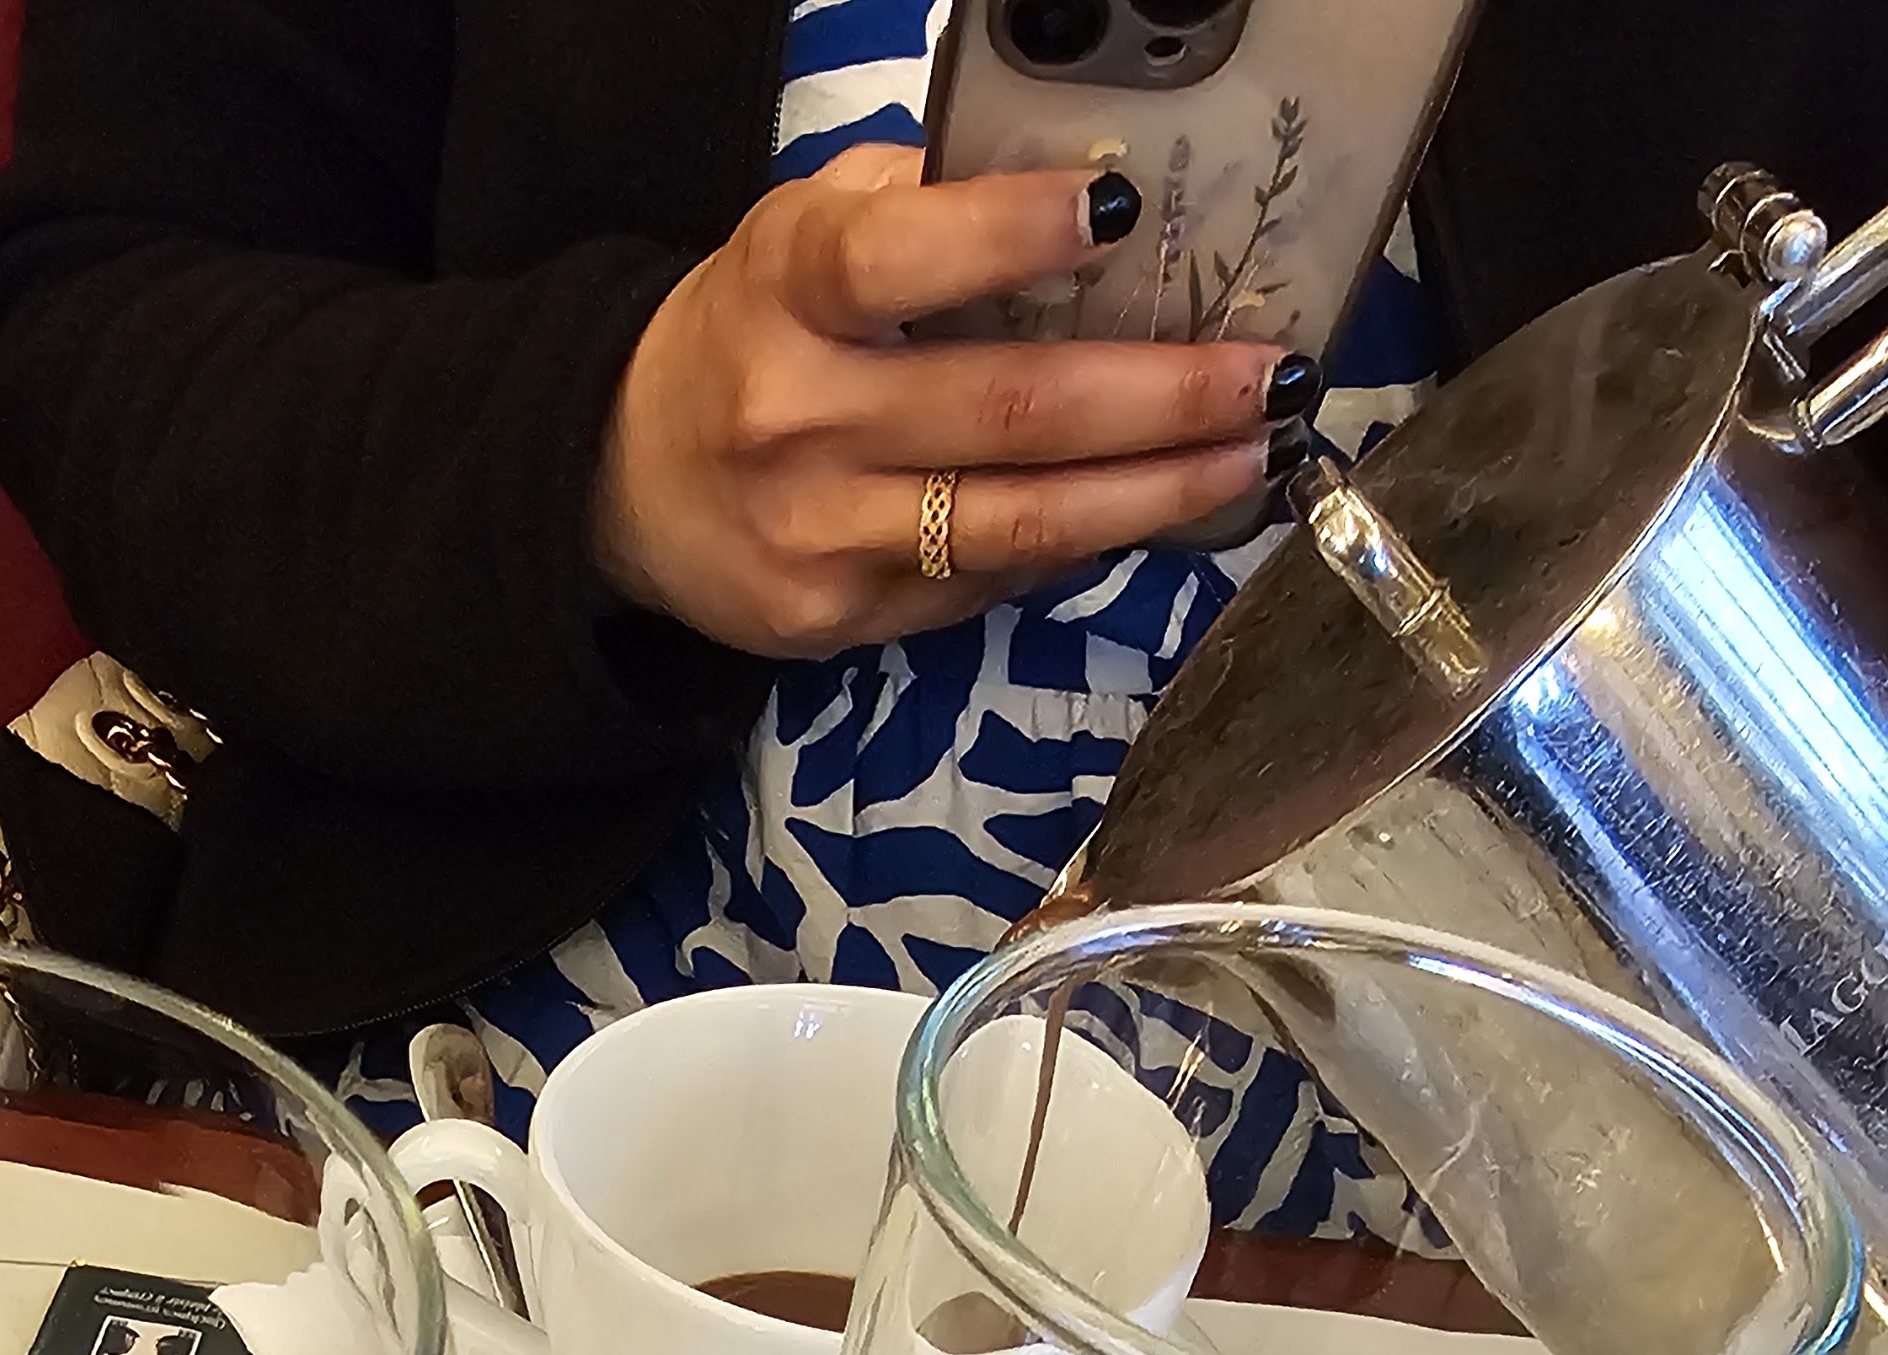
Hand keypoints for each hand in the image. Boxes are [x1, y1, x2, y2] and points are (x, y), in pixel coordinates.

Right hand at [594, 146, 1305, 657]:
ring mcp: (824, 535)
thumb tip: (1082, 200)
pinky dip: (1081, 544)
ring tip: (1250, 456)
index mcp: (788, 291)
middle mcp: (801, 418)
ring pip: (1021, 524)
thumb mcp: (800, 234)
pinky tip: (1151, 509)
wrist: (623, 483)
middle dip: (1160, 397)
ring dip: (1156, 493)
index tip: (1120, 209)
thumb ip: (920, 205)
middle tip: (1265, 376)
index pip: (901, 255)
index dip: (1012, 234)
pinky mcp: (842, 621)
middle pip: (1010, 414)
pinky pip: (990, 583)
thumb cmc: (749, 332)